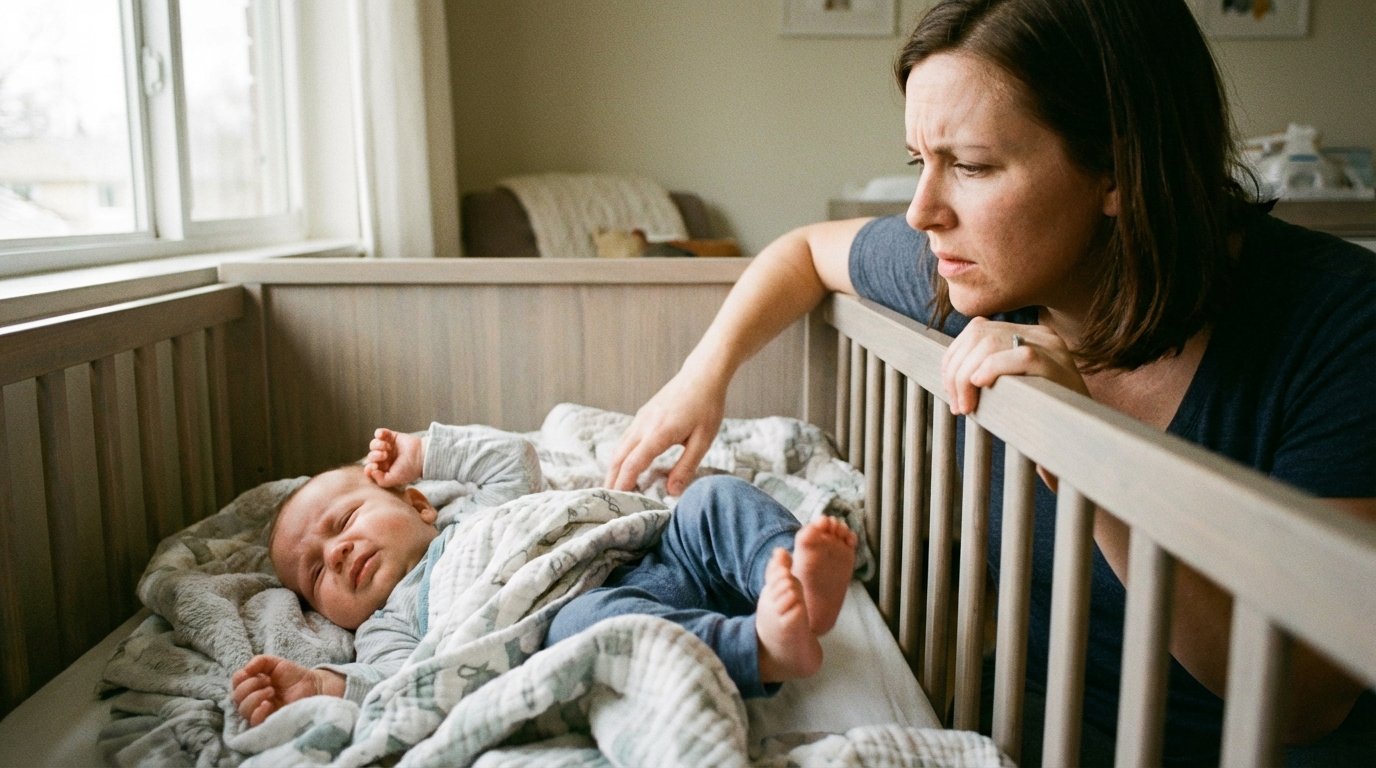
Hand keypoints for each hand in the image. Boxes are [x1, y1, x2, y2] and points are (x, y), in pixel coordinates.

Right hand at [231, 655, 342, 726]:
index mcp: (252, 686)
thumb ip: (259, 661)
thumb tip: (245, 670)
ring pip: (243, 709)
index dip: (242, 677)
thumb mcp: (276, 663)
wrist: (314, 686)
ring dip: (255, 696)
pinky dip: (258, 712)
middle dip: (250, 686)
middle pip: (237, 697)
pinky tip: (268, 704)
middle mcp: (253, 700)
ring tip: (272, 691)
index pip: (235, 684)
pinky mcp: (269, 722)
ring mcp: (260, 712)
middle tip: (269, 682)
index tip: (261, 674)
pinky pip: (254, 721)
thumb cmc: (294, 676)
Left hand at [365, 428, 423, 486]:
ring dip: (377, 445)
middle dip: (375, 455)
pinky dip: (379, 433)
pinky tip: (382, 436)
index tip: (374, 466)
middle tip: (385, 455)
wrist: (422, 456)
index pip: (369, 468)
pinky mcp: (391, 436)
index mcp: (384, 470)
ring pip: (373, 444)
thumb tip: (371, 472)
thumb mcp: (394, 479)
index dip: (369, 467)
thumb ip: (381, 480)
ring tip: (387, 447)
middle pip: (371, 456)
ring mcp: (387, 447)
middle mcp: (384, 459)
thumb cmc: (410, 469)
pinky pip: (380, 433)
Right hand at [605, 370, 725, 494]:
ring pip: (619, 447)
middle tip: (607, 501)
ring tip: (613, 488)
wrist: (702, 375)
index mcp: (658, 433)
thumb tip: (672, 492)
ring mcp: (640, 419)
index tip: (617, 501)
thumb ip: (686, 467)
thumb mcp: (703, 441)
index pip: (633, 463)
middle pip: (618, 457)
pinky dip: (620, 456)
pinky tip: (624, 465)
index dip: (623, 484)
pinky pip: (626, 439)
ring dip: (613, 468)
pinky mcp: (642, 415)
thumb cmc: (706, 407)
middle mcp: (643, 426)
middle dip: (611, 480)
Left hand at [940, 318, 1088, 415]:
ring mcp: (1053, 350)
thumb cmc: (1041, 422)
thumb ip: (988, 373)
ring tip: (967, 406)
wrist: (1082, 445)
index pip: (977, 330)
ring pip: (991, 343)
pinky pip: (1022, 356)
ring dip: (967, 376)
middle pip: (979, 335)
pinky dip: (993, 369)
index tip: (950, 389)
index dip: (954, 358)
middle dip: (956, 369)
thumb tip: (949, 373)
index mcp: (1029, 336)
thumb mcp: (1011, 389)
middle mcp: (1042, 336)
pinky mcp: (1060, 368)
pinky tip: (981, 386)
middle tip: (958, 404)